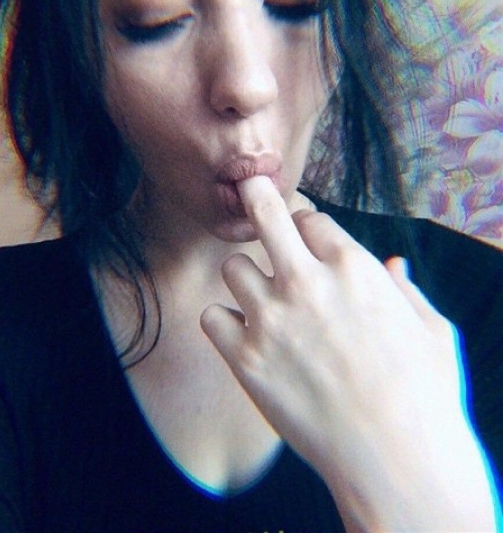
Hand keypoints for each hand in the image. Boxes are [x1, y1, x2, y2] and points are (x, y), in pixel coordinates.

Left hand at [200, 176, 497, 530]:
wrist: (395, 458)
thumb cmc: (424, 394)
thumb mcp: (432, 329)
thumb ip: (406, 289)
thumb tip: (394, 265)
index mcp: (353, 266)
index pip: (310, 218)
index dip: (307, 225)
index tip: (305, 237)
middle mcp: (306, 281)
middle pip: (264, 212)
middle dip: (254, 193)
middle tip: (246, 186)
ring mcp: (271, 317)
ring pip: (232, 266)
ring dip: (245, 278)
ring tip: (261, 300)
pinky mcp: (246, 357)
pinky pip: (213, 316)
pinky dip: (225, 322)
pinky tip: (244, 336)